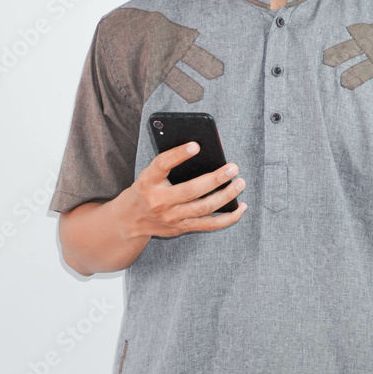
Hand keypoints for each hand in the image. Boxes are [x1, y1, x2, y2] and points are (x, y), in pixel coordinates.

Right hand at [125, 141, 246, 238]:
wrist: (131, 219)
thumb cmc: (147, 189)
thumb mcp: (150, 174)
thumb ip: (169, 164)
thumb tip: (200, 149)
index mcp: (149, 182)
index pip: (162, 165)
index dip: (178, 155)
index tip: (196, 145)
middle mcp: (159, 201)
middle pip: (190, 190)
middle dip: (215, 179)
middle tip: (233, 168)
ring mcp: (172, 217)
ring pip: (204, 208)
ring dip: (226, 196)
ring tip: (240, 183)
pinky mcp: (182, 228)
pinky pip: (209, 225)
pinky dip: (228, 218)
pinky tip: (241, 207)